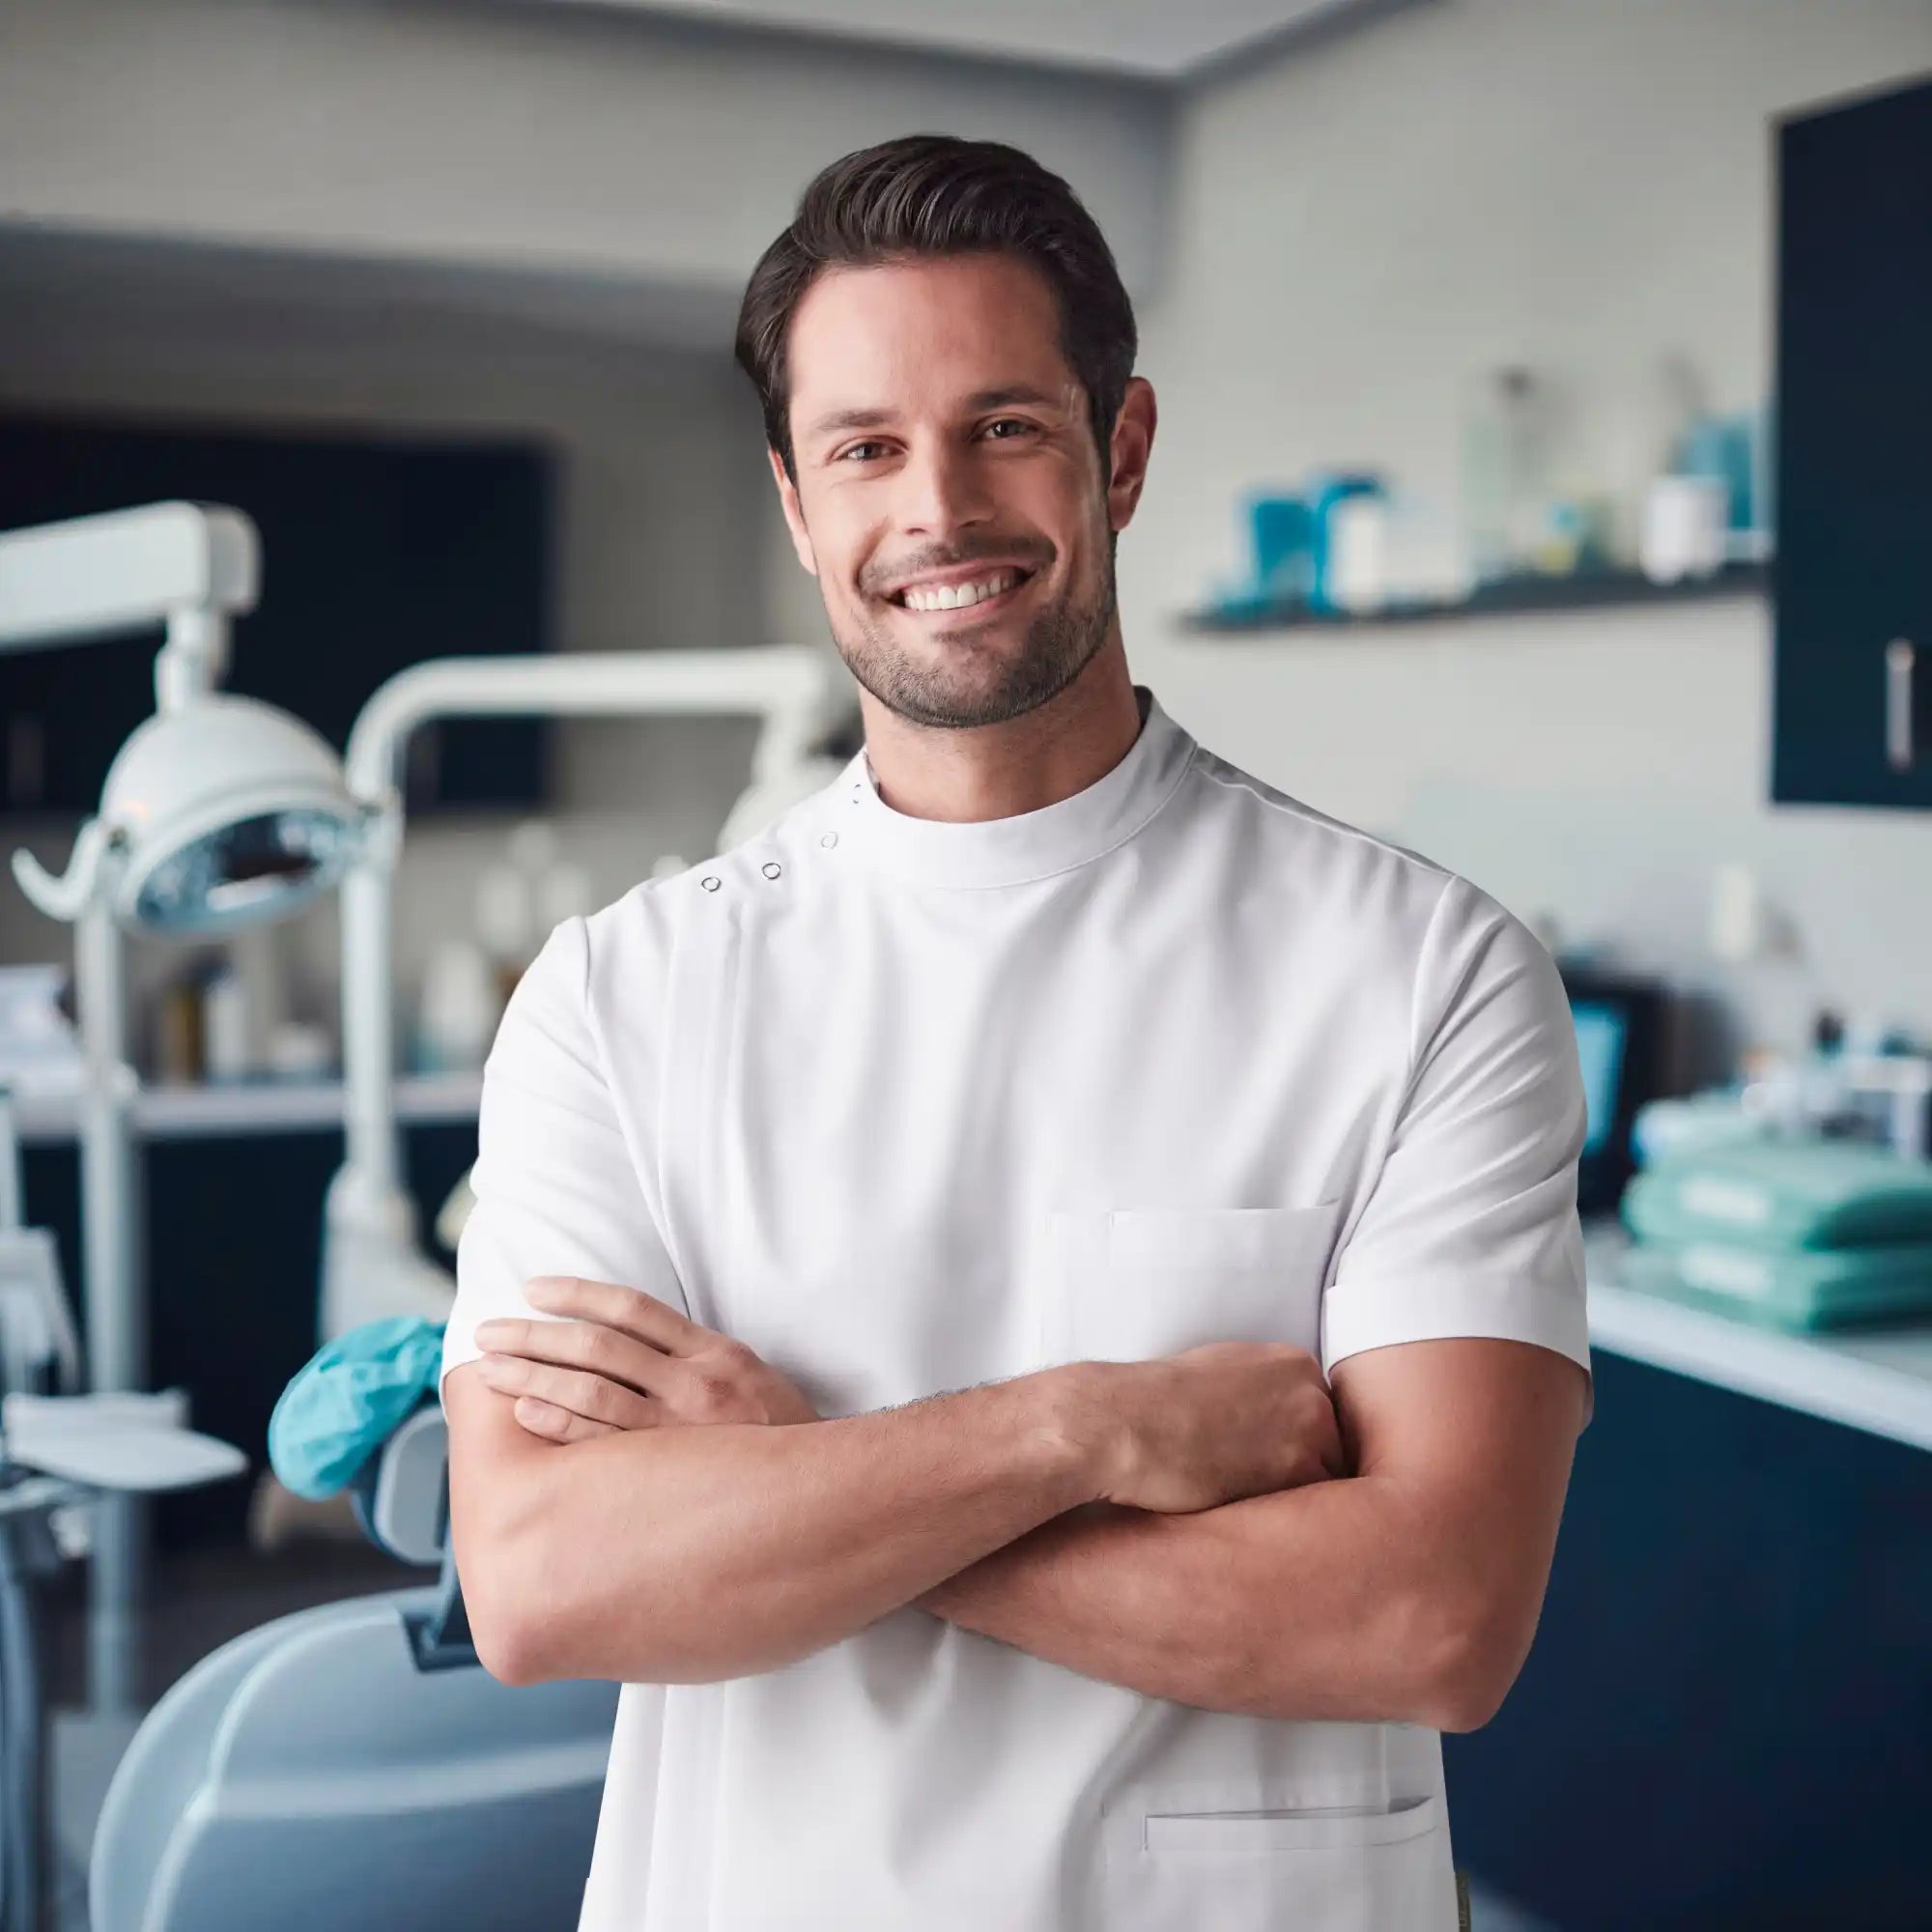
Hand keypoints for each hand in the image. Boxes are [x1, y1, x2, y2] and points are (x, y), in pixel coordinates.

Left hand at [472, 1275, 819, 1442]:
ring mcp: (682, 1430)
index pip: (634, 1310)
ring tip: (492, 1368)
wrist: (827, 1491)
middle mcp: (695, 1383)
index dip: (579, 1294)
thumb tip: (627, 1341)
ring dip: (535, 1376)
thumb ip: (694, 1358)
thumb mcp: (747, 1376)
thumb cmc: (778, 1435)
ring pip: (594, 1391)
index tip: (533, 1289)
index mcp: (713, 1352)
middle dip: (537, 1336)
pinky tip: (527, 1412)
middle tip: (489, 1332)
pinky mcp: (672, 1471)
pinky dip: (562, 1423)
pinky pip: (605, 1443)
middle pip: (600, 1347)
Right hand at [1070, 1341, 1344, 1513]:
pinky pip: (1310, 1510)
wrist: (1122, 1422)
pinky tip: (1245, 1514)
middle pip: (1332, 1447)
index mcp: (1293, 1361)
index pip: (1322, 1415)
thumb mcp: (1220, 1372)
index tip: (1266, 1461)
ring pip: (1325, 1480)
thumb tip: (1270, 1423)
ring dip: (1294, 1497)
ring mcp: (1310, 1429)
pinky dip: (1284, 1519)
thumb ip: (1261, 1391)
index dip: (1296, 1446)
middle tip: (1255, 1487)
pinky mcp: (1296, 1471)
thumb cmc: (1155, 1401)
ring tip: (1244, 1502)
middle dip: (1301, 1472)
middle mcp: (1311, 1391)